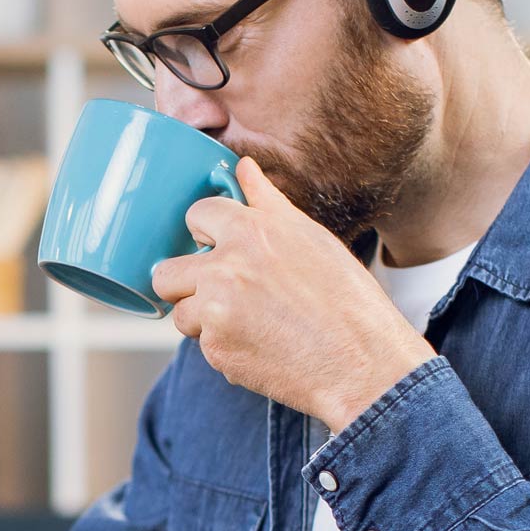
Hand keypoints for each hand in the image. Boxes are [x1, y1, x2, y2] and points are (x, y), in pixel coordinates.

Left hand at [150, 158, 434, 430]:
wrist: (363, 363)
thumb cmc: (347, 300)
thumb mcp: (311, 238)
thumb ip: (268, 203)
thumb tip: (243, 167)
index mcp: (251, 231)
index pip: (195, 214)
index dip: (206, 233)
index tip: (217, 247)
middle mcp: (226, 267)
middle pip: (166, 272)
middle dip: (185, 283)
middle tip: (221, 294)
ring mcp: (216, 311)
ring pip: (181, 314)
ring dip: (205, 321)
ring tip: (251, 325)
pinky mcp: (216, 350)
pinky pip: (202, 346)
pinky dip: (225, 349)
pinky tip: (262, 346)